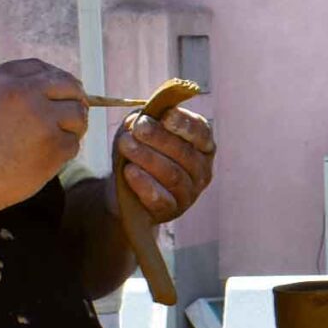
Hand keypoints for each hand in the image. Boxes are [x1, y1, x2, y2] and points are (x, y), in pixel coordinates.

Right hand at [0, 59, 86, 218]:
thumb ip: (6, 90)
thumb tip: (40, 91)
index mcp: (2, 79)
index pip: (41, 68)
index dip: (55, 77)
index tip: (60, 89)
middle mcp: (26, 93)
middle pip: (68, 85)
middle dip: (75, 96)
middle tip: (77, 109)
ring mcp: (43, 120)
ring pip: (77, 115)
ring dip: (75, 124)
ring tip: (66, 134)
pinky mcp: (54, 147)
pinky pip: (73, 143)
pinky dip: (66, 149)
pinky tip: (53, 155)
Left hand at [114, 105, 214, 221]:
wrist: (126, 188)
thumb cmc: (140, 151)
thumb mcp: (142, 130)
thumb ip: (145, 120)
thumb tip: (141, 119)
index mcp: (201, 146)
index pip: (201, 133)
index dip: (185, 124)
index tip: (165, 116)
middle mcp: (202, 170)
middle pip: (185, 153)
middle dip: (160, 138)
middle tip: (138, 128)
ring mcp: (189, 193)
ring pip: (173, 175)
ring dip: (148, 157)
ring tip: (126, 145)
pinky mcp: (172, 210)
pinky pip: (162, 198)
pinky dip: (144, 183)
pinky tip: (130, 170)